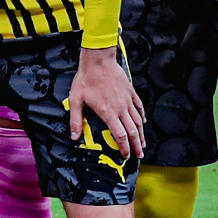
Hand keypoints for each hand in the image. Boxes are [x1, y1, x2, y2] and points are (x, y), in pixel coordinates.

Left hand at [66, 43, 145, 161]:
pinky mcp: (130, 92)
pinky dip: (142, 116)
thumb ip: (76, 120)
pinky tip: (143, 122)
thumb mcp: (76, 101)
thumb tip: (74, 137)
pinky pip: (139, 107)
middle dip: (137, 146)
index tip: (126, 156)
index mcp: (108, 113)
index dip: (124, 148)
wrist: (98, 61)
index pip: (120, 136)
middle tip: (140, 156)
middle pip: (133, 131)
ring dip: (141, 134)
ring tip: (143, 144)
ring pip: (138, 121)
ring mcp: (127, 100)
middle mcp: (121, 109)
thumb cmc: (86, 80)